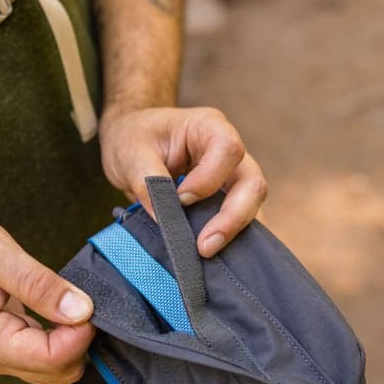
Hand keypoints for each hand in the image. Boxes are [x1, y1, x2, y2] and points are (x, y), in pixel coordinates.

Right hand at [0, 211, 94, 383]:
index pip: (51, 360)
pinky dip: (60, 339)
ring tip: (65, 300)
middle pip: (57, 372)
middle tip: (78, 298)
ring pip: (53, 370)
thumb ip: (38, 283)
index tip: (87, 303)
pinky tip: (57, 309)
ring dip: (71, 341)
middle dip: (79, 340)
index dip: (81, 335)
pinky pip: (42, 358)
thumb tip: (82, 310)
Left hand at [99, 106, 267, 257]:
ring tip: (207, 253)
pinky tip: (216, 256)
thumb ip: (147, 182)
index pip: (227, 149)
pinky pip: (241, 221)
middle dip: (232, 217)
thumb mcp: (131, 153)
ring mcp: (233, 178)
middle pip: (252, 183)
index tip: (181, 200)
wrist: (133, 142)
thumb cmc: (134, 138)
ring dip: (235, 232)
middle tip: (204, 247)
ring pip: (252, 205)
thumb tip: (164, 220)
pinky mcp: (228, 201)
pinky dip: (232, 240)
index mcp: (208, 127)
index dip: (208, 179)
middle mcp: (229, 153)